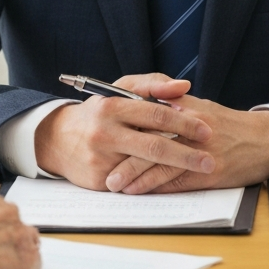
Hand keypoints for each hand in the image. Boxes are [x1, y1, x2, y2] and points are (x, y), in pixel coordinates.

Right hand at [34, 75, 214, 190]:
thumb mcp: (120, 90)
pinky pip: (134, 184)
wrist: (58, 139)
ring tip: (201, 172)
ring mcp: (101, 159)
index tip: (206, 131)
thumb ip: (153, 85)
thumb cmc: (99, 112)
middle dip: (187, 154)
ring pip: (146, 168)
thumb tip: (184, 87)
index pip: (155, 115)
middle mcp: (105, 133)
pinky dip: (156, 183)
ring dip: (176, 171)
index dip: (183, 123)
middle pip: (154, 146)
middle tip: (211, 159)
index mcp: (112, 107)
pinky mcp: (99, 180)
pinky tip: (176, 182)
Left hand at [108, 83, 268, 193]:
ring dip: (133, 175)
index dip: (123, 127)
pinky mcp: (209, 172)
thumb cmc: (227, 124)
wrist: (265, 140)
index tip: (103, 135)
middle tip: (101, 165)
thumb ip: (170, 103)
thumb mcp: (199, 105)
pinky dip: (154, 186)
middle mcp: (191, 127)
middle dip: (123, 155)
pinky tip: (138, 191)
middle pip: (149, 140)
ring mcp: (200, 150)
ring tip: (113, 183)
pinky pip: (176, 180)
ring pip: (159, 163)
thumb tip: (140, 106)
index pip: (147, 115)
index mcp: (185, 107)